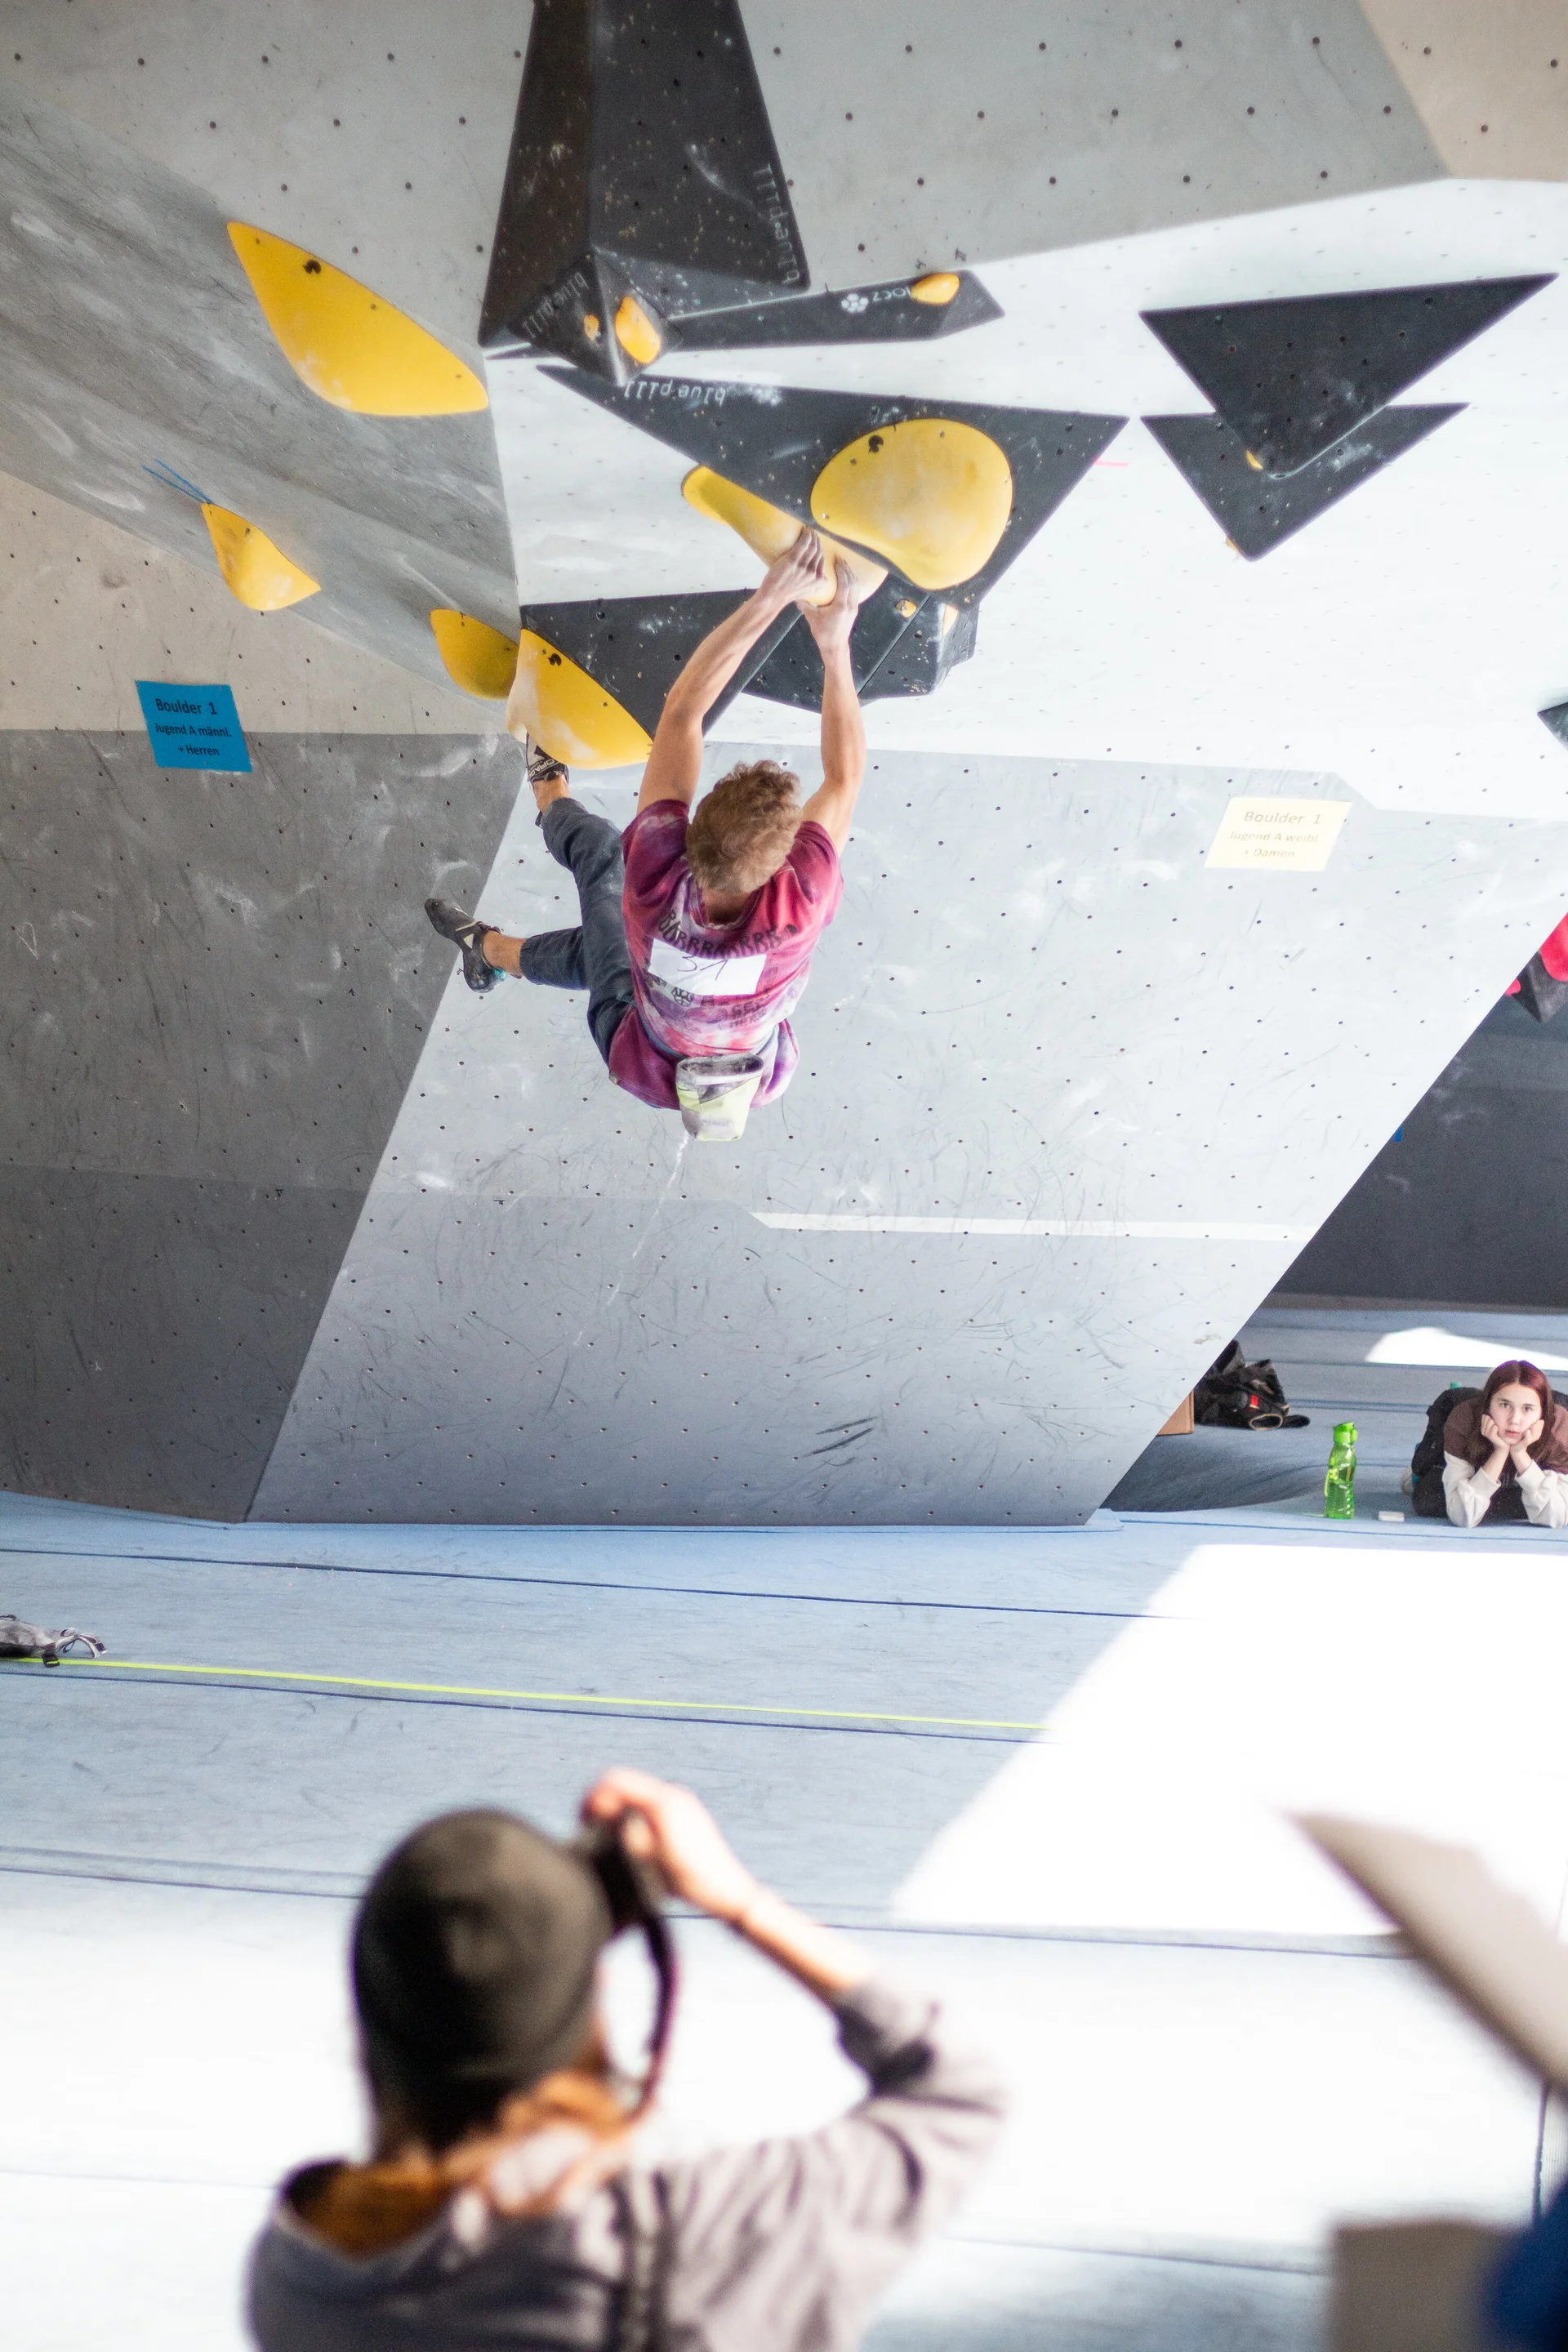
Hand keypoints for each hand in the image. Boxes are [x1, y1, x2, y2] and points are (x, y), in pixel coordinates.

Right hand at [581, 1768, 760, 1922]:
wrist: (729, 1892)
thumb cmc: (692, 1880)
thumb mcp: (650, 1859)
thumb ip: (625, 1831)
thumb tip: (606, 1814)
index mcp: (664, 1800)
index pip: (617, 1780)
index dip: (594, 1797)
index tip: (584, 1821)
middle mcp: (674, 1794)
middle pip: (626, 1784)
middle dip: (605, 1804)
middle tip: (592, 1829)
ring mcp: (682, 1803)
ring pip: (637, 1795)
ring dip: (619, 1809)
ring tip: (610, 1837)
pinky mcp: (686, 1814)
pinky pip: (650, 1804)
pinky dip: (635, 1815)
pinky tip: (633, 1840)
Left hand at [755, 531, 825, 612]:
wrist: (773, 596)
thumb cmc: (787, 594)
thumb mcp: (807, 592)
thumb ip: (816, 585)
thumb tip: (823, 577)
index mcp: (818, 581)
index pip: (822, 561)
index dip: (820, 550)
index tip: (817, 544)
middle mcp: (813, 574)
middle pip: (818, 552)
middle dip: (817, 541)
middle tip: (814, 534)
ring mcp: (803, 567)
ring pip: (812, 547)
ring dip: (812, 536)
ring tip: (809, 531)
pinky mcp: (793, 560)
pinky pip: (803, 544)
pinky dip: (806, 536)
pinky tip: (805, 531)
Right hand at [800, 555, 861, 654]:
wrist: (835, 647)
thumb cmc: (823, 634)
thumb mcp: (812, 618)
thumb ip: (805, 605)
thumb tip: (795, 595)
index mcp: (840, 606)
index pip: (844, 583)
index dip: (841, 570)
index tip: (836, 560)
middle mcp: (849, 605)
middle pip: (852, 582)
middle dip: (846, 569)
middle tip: (840, 558)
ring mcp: (853, 607)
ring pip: (856, 586)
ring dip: (851, 574)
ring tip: (845, 565)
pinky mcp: (854, 610)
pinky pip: (856, 592)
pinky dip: (853, 582)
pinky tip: (849, 577)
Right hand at [1480, 1411, 1504, 1449]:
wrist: (1503, 1446)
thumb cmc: (1501, 1435)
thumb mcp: (1495, 1426)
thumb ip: (1491, 1420)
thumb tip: (1486, 1414)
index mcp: (1483, 1427)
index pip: (1484, 1416)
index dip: (1491, 1417)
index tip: (1495, 1423)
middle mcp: (1483, 1430)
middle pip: (1487, 1418)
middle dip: (1493, 1420)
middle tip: (1497, 1427)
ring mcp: (1486, 1433)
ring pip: (1490, 1422)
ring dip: (1496, 1424)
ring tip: (1498, 1429)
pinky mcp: (1491, 1436)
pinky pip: (1494, 1427)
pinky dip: (1497, 1427)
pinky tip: (1499, 1431)